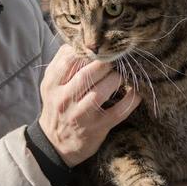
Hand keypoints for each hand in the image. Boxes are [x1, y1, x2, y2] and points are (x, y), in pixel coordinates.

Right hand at [38, 45, 140, 166]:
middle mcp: (64, 100)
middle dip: (104, 63)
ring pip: (101, 92)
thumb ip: (62, 64)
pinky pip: (118, 112)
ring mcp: (81, 115)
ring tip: (121, 74)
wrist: (55, 144)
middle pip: (86, 75)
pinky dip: (130, 101)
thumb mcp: (51, 86)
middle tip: (114, 58)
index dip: (86, 50)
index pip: (68, 60)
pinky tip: (135, 93)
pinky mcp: (97, 128)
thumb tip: (80, 41)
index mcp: (52, 85)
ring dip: (116, 79)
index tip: (98, 47)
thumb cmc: (57, 107)